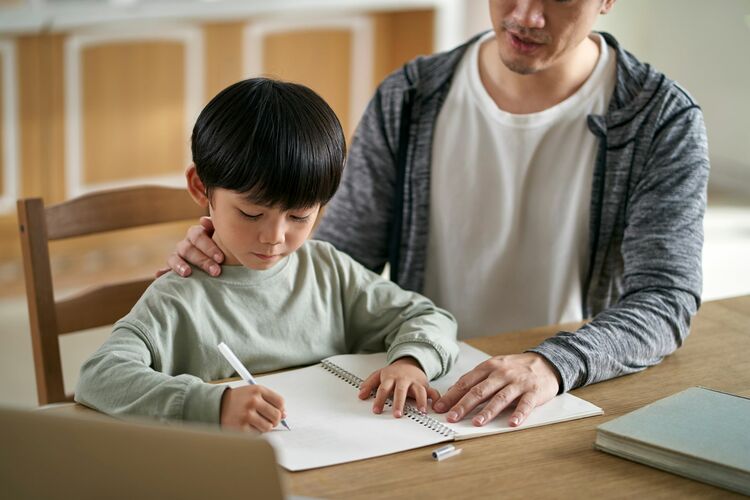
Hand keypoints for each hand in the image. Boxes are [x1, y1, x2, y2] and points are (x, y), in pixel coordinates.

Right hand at [156, 216, 224, 277]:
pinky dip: (162, 272)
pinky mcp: (172, 269)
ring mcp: (177, 256)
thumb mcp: (222, 237)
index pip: (198, 236)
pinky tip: (159, 275)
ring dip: (180, 265)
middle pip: (188, 249)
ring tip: (187, 273)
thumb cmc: (224, 248)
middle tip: (215, 271)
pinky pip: (165, 270)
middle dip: (202, 261)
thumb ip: (215, 227)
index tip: (221, 259)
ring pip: (174, 258)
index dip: (209, 247)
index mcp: (196, 234)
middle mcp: (185, 244)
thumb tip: (203, 220)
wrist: (222, 262)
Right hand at [220, 385, 285, 431]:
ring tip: (256, 422)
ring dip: (264, 427)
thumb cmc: (238, 400)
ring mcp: (247, 414)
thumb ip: (269, 400)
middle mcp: (253, 401)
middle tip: (269, 420)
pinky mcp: (242, 427)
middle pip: (277, 415)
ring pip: (269, 427)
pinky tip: (248, 426)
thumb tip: (284, 414)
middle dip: (275, 420)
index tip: (278, 412)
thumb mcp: (253, 393)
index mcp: (258, 390)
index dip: (281, 409)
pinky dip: (255, 432)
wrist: (217, 405)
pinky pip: (258, 434)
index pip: (280, 402)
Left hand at [358, 357, 439, 417]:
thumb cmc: (394, 372)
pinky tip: (436, 406)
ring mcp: (415, 382)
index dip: (379, 399)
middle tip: (397, 415)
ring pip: (419, 390)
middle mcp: (404, 379)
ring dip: (421, 401)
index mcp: (391, 377)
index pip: (383, 388)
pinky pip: (432, 391)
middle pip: (401, 390)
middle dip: (399, 403)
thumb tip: (361, 395)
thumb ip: (369, 384)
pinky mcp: (425, 385)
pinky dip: (436, 398)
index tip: (376, 411)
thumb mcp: (379, 375)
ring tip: (420, 411)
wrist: (409, 362)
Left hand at [433, 353, 560, 426]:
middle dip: (463, 405)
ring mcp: (517, 382)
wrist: (545, 362)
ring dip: (487, 411)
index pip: (466, 382)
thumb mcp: (493, 368)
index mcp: (488, 367)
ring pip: (500, 398)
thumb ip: (475, 379)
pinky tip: (512, 423)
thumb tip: (452, 392)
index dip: (452, 396)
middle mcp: (501, 374)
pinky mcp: (533, 392)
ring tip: (477, 423)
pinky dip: (519, 414)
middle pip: (479, 391)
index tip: (440, 408)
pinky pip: (525, 404)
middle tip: (452, 417)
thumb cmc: (515, 368)